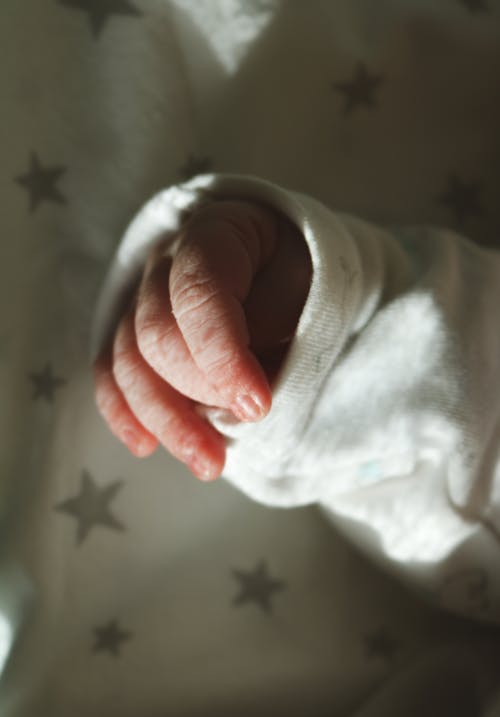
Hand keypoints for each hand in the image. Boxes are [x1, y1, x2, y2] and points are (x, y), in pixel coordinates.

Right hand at [93, 199, 311, 479]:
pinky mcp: (134, 336)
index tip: (257, 405)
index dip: (222, 353)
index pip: (199, 291)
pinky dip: (125, 413)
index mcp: (213, 234)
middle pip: (157, 332)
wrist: (283, 265)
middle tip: (247, 425)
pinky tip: (145, 446)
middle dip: (201, 391)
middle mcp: (166, 264)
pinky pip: (114, 375)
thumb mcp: (311, 284)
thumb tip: (240, 395)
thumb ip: (275, 327)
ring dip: (167, 419)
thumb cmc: (300, 273)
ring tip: (209, 464)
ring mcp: (142, 299)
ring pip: (131, 362)